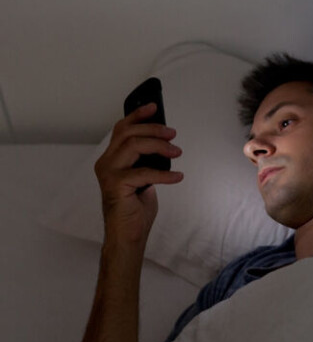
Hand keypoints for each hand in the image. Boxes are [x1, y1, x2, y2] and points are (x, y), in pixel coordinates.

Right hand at [94, 103, 182, 248]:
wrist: (127, 235)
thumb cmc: (135, 207)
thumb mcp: (143, 177)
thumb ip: (146, 160)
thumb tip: (164, 143)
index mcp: (112, 158)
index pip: (121, 129)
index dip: (137, 115)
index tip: (154, 106)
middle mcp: (106, 162)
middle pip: (128, 132)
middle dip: (153, 129)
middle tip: (173, 134)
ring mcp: (109, 173)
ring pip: (134, 145)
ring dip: (160, 146)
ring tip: (177, 152)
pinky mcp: (115, 185)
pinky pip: (144, 172)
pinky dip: (164, 174)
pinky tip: (177, 177)